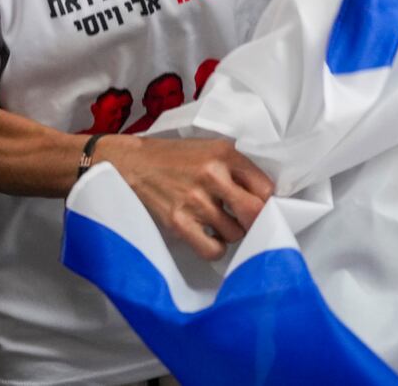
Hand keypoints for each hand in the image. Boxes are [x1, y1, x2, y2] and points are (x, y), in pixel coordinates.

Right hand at [99, 135, 273, 260]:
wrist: (131, 163)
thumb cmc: (175, 157)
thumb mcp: (211, 148)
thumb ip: (238, 167)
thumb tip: (265, 195)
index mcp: (225, 155)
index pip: (266, 187)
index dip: (267, 201)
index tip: (260, 205)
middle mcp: (213, 176)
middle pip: (255, 212)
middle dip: (256, 220)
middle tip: (247, 220)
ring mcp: (195, 201)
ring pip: (235, 233)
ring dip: (233, 233)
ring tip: (222, 223)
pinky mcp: (178, 223)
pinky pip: (212, 249)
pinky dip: (215, 248)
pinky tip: (210, 237)